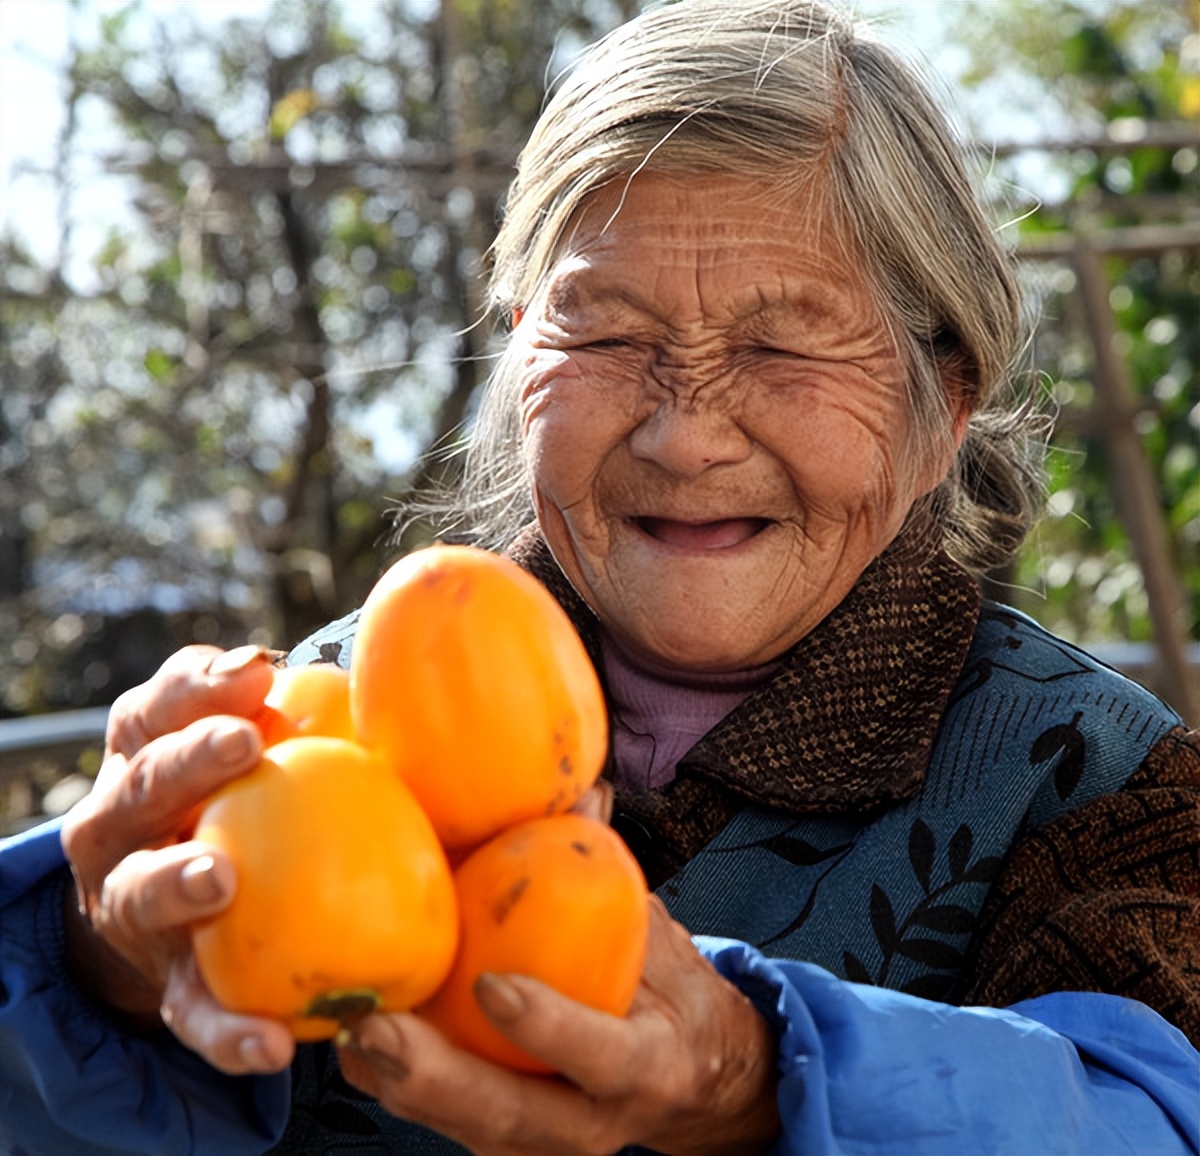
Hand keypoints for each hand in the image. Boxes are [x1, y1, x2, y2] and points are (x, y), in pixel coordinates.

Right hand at [59, 644, 295, 1073]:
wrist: (176, 911)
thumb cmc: (237, 804)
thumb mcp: (249, 755)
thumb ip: (296, 716)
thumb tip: (371, 682)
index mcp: (145, 757)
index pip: (157, 708)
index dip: (196, 686)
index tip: (256, 672)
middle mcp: (123, 825)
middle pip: (144, 783)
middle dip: (189, 761)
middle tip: (243, 745)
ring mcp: (135, 909)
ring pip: (140, 892)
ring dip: (176, 883)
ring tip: (220, 879)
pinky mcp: (170, 988)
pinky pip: (194, 1014)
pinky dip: (229, 1030)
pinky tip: (273, 1043)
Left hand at [336, 897, 780, 1155]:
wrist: (689, 1079)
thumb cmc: (672, 996)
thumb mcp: (662, 940)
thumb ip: (617, 880)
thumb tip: (581, 793)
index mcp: (647, 1066)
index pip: (602, 1055)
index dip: (550, 1027)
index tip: (494, 985)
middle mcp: (591, 1120)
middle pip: (509, 1116)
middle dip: (437, 1078)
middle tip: (377, 1028)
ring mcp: (543, 1137)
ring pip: (466, 1125)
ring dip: (399, 1083)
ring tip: (349, 1031)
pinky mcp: (504, 1134)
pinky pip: (445, 1118)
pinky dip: (396, 1084)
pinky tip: (353, 1045)